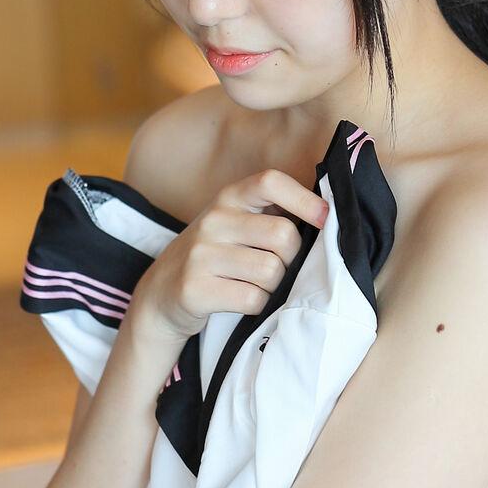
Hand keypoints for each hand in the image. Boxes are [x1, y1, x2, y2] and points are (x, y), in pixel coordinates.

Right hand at [134, 166, 328, 345]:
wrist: (160, 294)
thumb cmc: (212, 257)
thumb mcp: (233, 224)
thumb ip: (269, 215)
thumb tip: (327, 218)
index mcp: (227, 198)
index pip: (270, 182)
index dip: (304, 200)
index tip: (324, 219)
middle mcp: (213, 221)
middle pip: (283, 235)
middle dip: (292, 259)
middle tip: (279, 268)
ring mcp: (201, 255)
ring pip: (271, 271)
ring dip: (275, 286)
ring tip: (257, 286)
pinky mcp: (195, 289)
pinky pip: (253, 299)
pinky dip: (258, 305)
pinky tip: (243, 300)